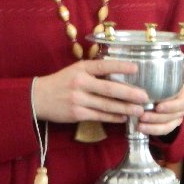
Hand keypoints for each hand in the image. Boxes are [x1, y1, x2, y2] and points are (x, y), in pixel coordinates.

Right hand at [31, 59, 147, 124]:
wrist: (38, 98)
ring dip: (125, 108)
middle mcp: (80, 82)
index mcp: (81, 68)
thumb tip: (120, 75)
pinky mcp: (76, 113)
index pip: (103, 66)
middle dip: (129, 93)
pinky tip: (123, 118)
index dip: (121, 66)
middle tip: (145, 96)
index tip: (136, 68)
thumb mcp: (75, 70)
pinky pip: (99, 116)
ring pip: (106, 105)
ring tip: (139, 110)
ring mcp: (78, 99)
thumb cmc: (61, 82)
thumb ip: (94, 71)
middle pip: (109, 88)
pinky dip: (113, 117)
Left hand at [138, 58, 183, 136]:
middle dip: (158, 118)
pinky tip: (141, 129)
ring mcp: (176, 117)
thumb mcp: (175, 68)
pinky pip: (163, 131)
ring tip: (140, 125)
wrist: (159, 83)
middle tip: (143, 115)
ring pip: (167, 125)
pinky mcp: (168, 124)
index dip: (171, 107)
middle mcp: (183, 107)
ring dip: (154, 126)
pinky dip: (153, 131)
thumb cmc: (167, 75)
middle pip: (173, 116)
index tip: (158, 107)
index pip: (181, 103)